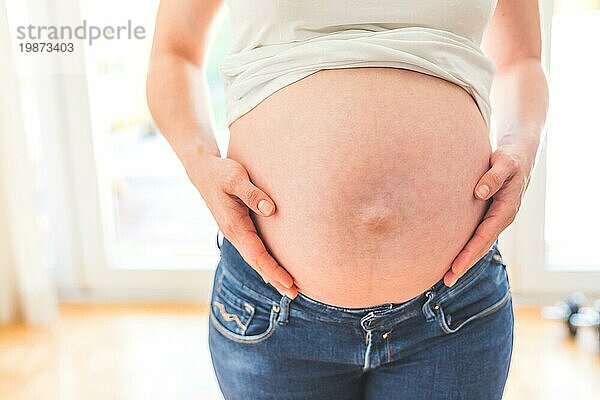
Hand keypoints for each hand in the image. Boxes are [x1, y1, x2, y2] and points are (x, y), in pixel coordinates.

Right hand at [187, 154, 297, 297]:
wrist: (203, 171)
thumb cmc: (221, 172)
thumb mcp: (236, 178)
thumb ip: (252, 194)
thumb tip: (271, 210)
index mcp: (234, 225)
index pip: (257, 254)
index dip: (273, 269)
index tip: (288, 282)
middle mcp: (234, 233)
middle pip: (256, 262)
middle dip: (275, 279)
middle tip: (294, 294)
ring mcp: (235, 233)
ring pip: (254, 259)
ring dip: (270, 274)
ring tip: (288, 288)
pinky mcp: (238, 228)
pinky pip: (252, 250)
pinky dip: (263, 263)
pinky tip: (272, 270)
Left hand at [443, 142, 534, 286]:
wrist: (519, 156)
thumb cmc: (509, 158)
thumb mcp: (504, 163)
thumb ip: (493, 177)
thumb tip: (479, 192)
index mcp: (505, 210)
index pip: (484, 237)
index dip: (469, 253)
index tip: (455, 267)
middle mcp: (501, 219)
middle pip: (481, 247)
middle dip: (465, 265)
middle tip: (447, 280)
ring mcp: (495, 219)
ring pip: (479, 244)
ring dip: (464, 260)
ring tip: (447, 277)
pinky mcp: (488, 216)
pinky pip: (477, 236)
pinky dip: (466, 248)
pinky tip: (452, 256)